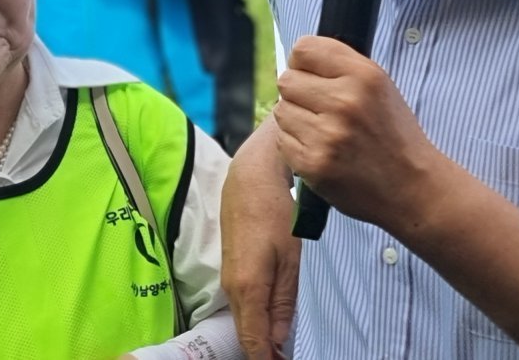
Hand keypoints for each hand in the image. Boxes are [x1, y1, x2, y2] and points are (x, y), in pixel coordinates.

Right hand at [222, 122, 299, 359]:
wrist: (251, 177)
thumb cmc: (276, 212)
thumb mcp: (291, 260)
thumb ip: (285, 302)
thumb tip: (278, 339)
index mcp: (247, 290)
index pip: (252, 342)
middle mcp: (231, 288)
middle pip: (245, 332)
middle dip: (262, 349)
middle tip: (283, 358)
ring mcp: (227, 276)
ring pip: (242, 316)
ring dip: (259, 331)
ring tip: (279, 344)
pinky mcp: (230, 266)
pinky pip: (241, 301)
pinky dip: (254, 314)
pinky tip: (270, 315)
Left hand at [272, 35, 449, 230]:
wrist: (411, 187)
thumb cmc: (392, 133)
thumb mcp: (380, 85)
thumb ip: (340, 64)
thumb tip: (297, 56)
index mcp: (363, 76)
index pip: (304, 49)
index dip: (303, 63)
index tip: (312, 76)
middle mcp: (344, 102)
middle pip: (287, 80)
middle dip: (299, 93)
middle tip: (319, 108)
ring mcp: (327, 134)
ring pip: (281, 110)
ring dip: (296, 119)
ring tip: (323, 131)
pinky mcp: (312, 163)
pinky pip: (282, 140)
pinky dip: (296, 145)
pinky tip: (321, 150)